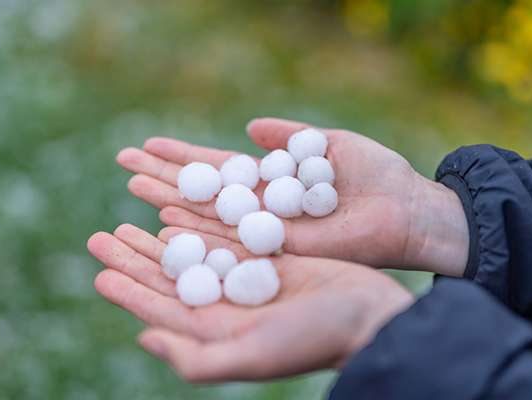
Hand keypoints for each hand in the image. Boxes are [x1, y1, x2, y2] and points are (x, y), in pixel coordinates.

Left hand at [87, 224, 412, 382]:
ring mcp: (250, 280)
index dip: (129, 289)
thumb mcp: (255, 354)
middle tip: (102, 235)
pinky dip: (200, 223)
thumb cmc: (316, 339)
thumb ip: (198, 356)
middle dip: (135, 257)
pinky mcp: (272, 258)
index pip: (162, 307)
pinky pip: (226, 236)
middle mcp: (230, 304)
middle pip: (172, 276)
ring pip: (194, 252)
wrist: (370, 316)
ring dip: (161, 236)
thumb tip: (144, 339)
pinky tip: (178, 214)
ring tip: (132, 220)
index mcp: (220, 330)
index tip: (99, 270)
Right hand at [116, 117, 468, 275]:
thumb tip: (248, 129)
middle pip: (203, 190)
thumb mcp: (327, 144)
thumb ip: (288, 136)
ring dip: (170, 199)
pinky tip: (167, 217)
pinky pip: (230, 239)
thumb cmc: (376, 175)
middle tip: (124, 162)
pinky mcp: (278, 250)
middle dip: (164, 175)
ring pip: (208, 215)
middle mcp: (261, 207)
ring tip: (133, 185)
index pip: (218, 168)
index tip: (150, 144)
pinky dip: (199, 228)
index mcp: (273, 181)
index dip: (184, 156)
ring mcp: (266, 230)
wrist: (407, 209)